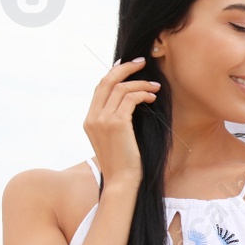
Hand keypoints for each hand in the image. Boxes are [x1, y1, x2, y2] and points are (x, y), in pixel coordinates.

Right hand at [84, 57, 158, 185]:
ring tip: (155, 87)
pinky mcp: (116, 123)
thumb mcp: (115, 139)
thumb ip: (116, 121)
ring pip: (120, 88)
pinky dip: (143, 93)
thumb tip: (131, 104)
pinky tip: (152, 97)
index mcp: (89, 120)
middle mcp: (92, 118)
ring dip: (140, 83)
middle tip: (142, 62)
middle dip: (125, 68)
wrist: (122, 181)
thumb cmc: (124, 163)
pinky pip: (130, 98)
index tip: (128, 66)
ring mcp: (102, 120)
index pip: (99, 88)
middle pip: (106, 81)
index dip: (113, 74)